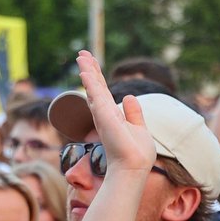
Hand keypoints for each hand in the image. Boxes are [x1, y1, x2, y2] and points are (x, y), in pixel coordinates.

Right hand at [76, 50, 155, 174]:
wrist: (134, 167)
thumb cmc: (136, 154)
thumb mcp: (138, 128)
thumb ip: (133, 113)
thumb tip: (128, 96)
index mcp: (112, 116)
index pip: (103, 92)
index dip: (97, 77)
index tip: (92, 63)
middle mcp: (104, 113)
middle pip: (95, 87)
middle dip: (90, 69)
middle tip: (82, 53)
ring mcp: (102, 114)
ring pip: (93, 87)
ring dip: (88, 70)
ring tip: (81, 55)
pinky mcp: (104, 115)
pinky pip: (95, 93)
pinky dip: (90, 80)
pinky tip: (85, 69)